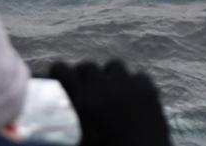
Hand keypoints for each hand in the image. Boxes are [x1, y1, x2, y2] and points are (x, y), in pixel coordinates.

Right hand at [49, 59, 171, 145]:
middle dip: (83, 74)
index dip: (58, 72)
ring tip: (109, 89)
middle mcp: (105, 87)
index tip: (56, 74)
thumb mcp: (82, 141)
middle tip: (82, 85)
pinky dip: (132, 84)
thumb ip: (76, 121)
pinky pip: (138, 77)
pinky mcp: (149, 90)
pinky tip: (132, 96)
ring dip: (108, 76)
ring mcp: (129, 86)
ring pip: (114, 66)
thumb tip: (68, 116)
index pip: (63, 71)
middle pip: (89, 66)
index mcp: (84, 101)